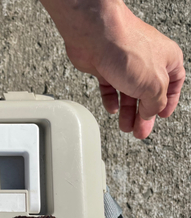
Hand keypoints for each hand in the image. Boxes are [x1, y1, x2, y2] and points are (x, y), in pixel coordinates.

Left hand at [40, 0, 184, 138]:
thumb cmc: (127, 50)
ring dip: (127, 111)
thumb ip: (155, 102)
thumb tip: (151, 113)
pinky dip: (111, 99)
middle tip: (139, 131)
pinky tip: (112, 109)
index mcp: (168, 60)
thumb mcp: (153, 84)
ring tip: (125, 127)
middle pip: (148, 93)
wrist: (95, 35)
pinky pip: (110, 87)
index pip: (173, 85)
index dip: (167, 103)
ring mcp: (125, 63)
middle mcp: (148, 61)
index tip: (161, 117)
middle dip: (144, 114)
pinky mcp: (105, 66)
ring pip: (128, 92)